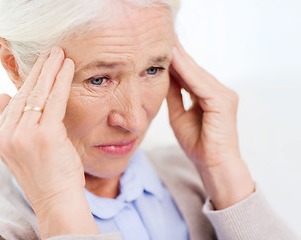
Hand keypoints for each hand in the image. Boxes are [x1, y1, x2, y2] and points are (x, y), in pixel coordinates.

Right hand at [0, 47, 98, 236]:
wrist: (56, 200)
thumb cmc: (46, 174)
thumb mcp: (22, 149)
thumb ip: (11, 123)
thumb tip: (0, 97)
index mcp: (0, 137)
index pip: (14, 101)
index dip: (28, 81)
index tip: (39, 66)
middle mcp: (7, 135)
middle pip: (24, 94)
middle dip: (39, 70)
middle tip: (51, 51)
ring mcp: (24, 135)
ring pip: (39, 94)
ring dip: (50, 70)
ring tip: (59, 54)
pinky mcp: (45, 135)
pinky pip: (54, 100)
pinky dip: (61, 80)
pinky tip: (67, 67)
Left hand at [167, 37, 254, 208]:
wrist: (213, 165)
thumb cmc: (198, 144)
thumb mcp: (179, 115)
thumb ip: (174, 96)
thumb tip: (162, 79)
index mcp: (209, 95)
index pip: (189, 74)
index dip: (174, 62)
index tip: (159, 50)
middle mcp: (219, 91)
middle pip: (193, 70)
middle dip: (177, 54)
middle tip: (161, 38)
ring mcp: (223, 95)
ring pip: (196, 73)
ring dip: (180, 58)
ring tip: (165, 43)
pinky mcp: (222, 101)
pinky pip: (200, 83)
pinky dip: (186, 71)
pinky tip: (173, 59)